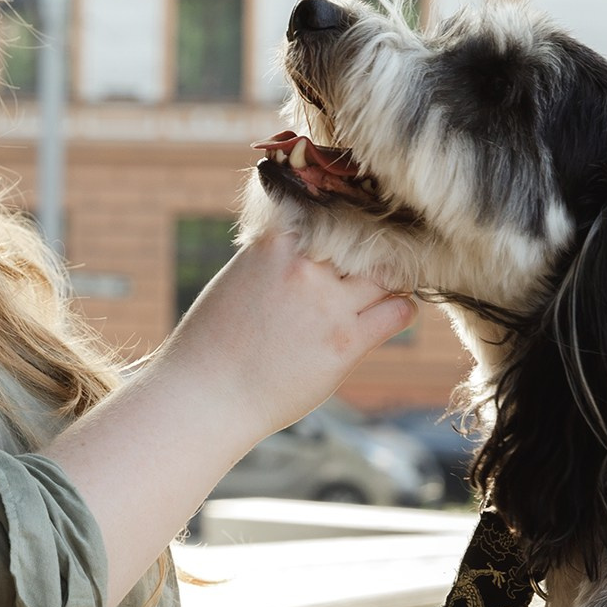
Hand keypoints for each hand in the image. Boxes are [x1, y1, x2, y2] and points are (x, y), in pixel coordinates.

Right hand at [47, 230, 414, 601]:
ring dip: (391, 279)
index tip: (358, 223)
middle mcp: (304, 267)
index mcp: (274, 243)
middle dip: (374, 246)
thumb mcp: (239, 279)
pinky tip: (394, 311)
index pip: (328, 209)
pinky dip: (401, 307)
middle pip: (364, 238)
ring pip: (386, 273)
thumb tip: (311, 250)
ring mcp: (327, 304)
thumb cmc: (213, 344)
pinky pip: (397, 310)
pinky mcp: (344, 342)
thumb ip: (277, 259)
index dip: (347, 216)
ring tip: (388, 287)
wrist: (205, 397)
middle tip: (387, 253)